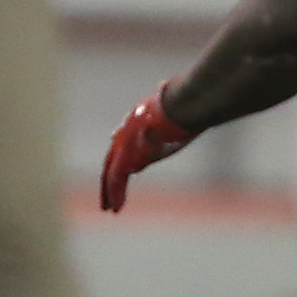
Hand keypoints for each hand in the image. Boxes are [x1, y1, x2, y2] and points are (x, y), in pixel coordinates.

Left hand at [99, 85, 197, 212]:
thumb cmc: (190, 102)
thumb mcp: (175, 106)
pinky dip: (116, 193)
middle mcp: (127, 130)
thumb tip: (161, 87)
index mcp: (137, 120)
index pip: (122, 142)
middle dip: (109, 180)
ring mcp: (125, 142)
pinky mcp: (129, 153)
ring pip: (112, 172)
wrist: (186, 103)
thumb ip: (168, 103)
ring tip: (111, 209)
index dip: (118, 159)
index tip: (119, 173)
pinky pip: (117, 177)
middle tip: (105, 198)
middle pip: (112, 159)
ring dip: (111, 192)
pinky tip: (116, 207)